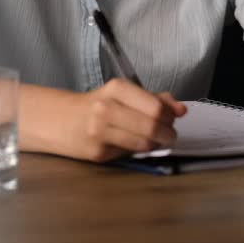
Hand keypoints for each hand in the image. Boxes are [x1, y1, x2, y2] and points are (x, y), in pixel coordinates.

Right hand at [55, 79, 186, 162]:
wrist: (62, 121)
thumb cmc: (99, 105)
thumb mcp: (125, 94)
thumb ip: (155, 99)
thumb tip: (182, 110)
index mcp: (117, 88)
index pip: (155, 106)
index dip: (170, 116)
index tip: (172, 119)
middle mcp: (106, 108)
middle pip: (151, 126)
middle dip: (167, 133)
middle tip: (169, 135)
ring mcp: (99, 132)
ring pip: (143, 143)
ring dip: (156, 144)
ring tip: (156, 140)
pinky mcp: (97, 153)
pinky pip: (130, 154)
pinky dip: (139, 150)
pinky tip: (135, 144)